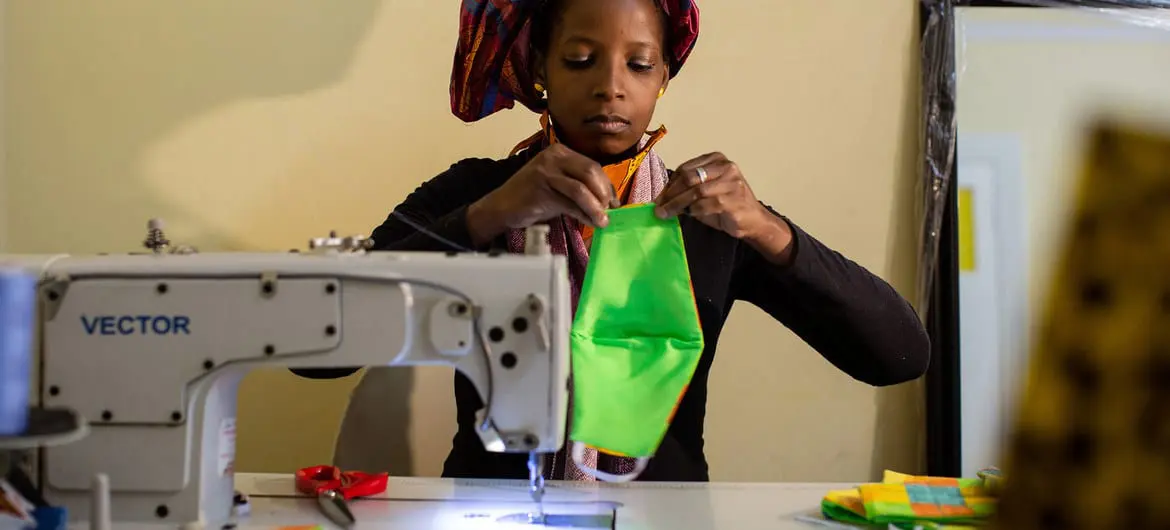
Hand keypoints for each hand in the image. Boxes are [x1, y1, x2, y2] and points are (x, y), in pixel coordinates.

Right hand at [467, 144, 618, 243]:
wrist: (501, 207)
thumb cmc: (532, 197)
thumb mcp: (558, 184)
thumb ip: (579, 185)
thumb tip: (607, 200)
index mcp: (559, 151)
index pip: (592, 166)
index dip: (606, 185)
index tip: (614, 202)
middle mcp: (553, 157)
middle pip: (590, 173)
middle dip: (604, 194)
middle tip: (609, 211)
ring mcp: (545, 172)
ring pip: (581, 189)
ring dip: (596, 208)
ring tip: (602, 221)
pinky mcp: (541, 191)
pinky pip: (570, 204)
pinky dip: (584, 215)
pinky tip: (589, 222)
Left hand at [653, 153, 767, 237]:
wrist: (752, 220)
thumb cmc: (726, 205)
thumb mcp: (705, 192)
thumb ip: (687, 189)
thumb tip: (661, 197)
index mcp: (716, 159)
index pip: (685, 168)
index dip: (669, 184)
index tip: (659, 198)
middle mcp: (726, 166)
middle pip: (689, 178)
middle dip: (671, 194)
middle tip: (659, 207)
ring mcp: (731, 182)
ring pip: (696, 191)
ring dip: (677, 204)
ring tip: (666, 214)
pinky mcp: (733, 199)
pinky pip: (705, 204)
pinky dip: (693, 211)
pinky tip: (689, 215)